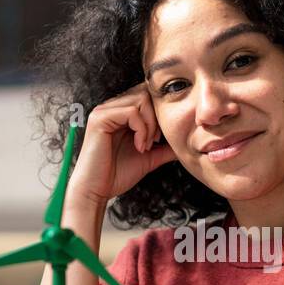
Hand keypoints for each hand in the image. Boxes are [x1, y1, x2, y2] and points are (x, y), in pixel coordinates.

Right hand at [65, 82, 177, 209]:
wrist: (97, 191)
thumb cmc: (118, 175)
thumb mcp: (149, 157)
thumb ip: (165, 147)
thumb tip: (186, 141)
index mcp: (120, 113)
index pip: (147, 96)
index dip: (159, 114)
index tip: (160, 139)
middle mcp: (111, 107)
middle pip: (146, 93)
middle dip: (157, 117)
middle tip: (155, 142)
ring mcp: (104, 111)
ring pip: (141, 99)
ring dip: (150, 125)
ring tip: (146, 146)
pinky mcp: (100, 118)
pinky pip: (131, 111)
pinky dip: (142, 129)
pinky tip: (139, 147)